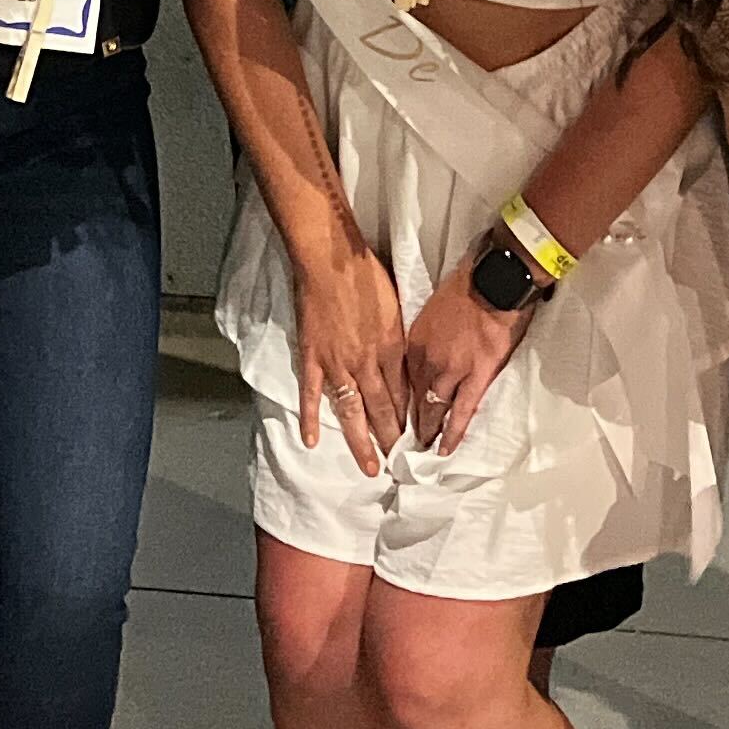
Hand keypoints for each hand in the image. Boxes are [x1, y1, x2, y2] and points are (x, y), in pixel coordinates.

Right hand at [290, 236, 405, 472]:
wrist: (330, 259)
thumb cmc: (367, 275)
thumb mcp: (397, 307)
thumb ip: (400, 340)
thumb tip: (405, 365)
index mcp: (392, 349)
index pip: (404, 394)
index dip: (410, 419)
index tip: (417, 440)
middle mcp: (367, 363)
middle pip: (383, 409)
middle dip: (392, 440)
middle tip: (399, 466)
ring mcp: (337, 364)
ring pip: (352, 411)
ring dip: (361, 442)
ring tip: (369, 469)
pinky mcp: (312, 358)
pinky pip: (312, 394)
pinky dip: (311, 419)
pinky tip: (311, 442)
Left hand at [398, 268, 528, 451]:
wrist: (495, 279)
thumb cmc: (468, 285)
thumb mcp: (434, 308)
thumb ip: (428, 334)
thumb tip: (431, 347)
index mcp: (414, 341)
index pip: (402, 379)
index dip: (400, 399)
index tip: (397, 413)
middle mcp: (427, 360)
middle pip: (413, 398)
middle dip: (408, 422)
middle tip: (404, 441)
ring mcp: (451, 371)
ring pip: (433, 409)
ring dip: (428, 431)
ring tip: (424, 449)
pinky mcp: (476, 377)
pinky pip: (461, 412)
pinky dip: (452, 434)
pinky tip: (445, 450)